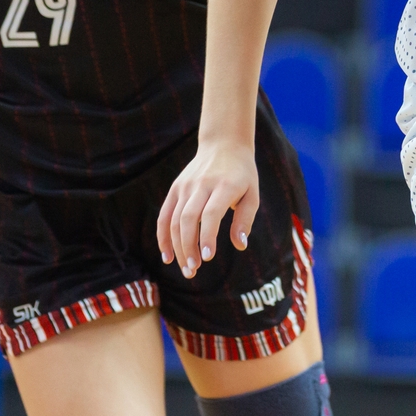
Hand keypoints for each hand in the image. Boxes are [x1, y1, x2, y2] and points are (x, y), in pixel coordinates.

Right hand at [156, 137, 258, 278]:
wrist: (224, 145)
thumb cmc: (242, 174)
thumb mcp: (252, 194)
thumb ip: (245, 219)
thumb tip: (240, 245)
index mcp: (223, 186)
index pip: (211, 214)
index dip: (207, 236)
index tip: (207, 258)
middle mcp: (201, 185)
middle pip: (188, 219)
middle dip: (188, 247)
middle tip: (194, 270)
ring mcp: (185, 186)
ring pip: (175, 220)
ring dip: (177, 247)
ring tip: (186, 268)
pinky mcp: (175, 188)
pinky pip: (164, 215)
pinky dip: (163, 236)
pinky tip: (167, 256)